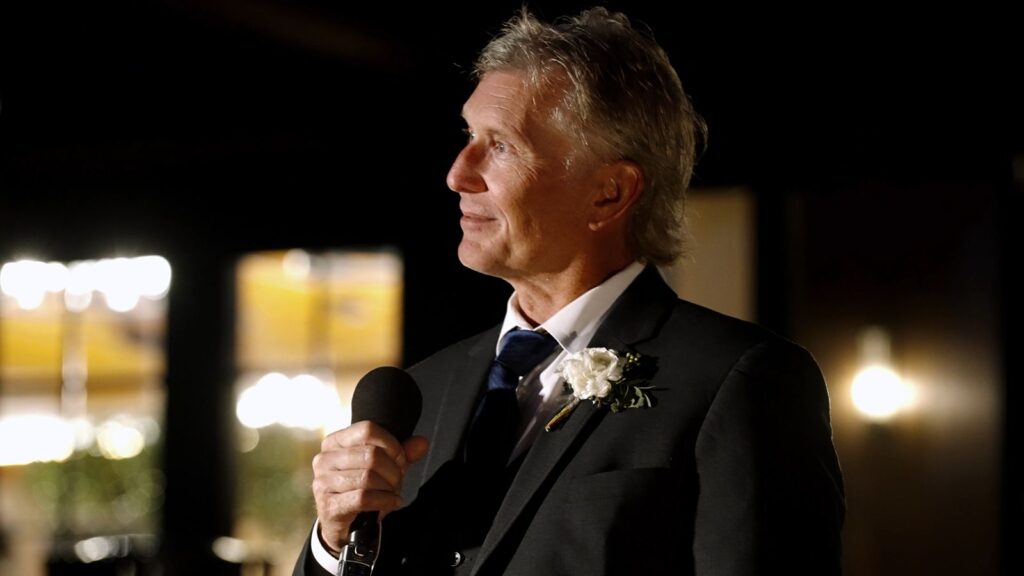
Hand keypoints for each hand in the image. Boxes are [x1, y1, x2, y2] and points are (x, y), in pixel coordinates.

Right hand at [312, 420, 429, 554]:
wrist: (344, 526)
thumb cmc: (361, 490)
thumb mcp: (383, 468)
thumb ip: (402, 454)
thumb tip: (422, 443)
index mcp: (335, 442)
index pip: (367, 430)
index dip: (391, 445)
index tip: (400, 460)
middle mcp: (324, 459)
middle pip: (371, 455)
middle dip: (393, 470)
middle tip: (398, 481)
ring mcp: (323, 482)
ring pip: (368, 477)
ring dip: (388, 487)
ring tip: (392, 492)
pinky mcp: (328, 505)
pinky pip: (363, 498)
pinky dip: (384, 500)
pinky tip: (392, 502)